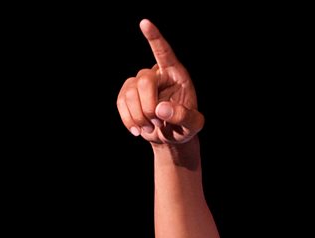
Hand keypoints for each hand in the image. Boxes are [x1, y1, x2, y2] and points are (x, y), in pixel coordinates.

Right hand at [117, 19, 204, 143]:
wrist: (170, 137)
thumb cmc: (185, 127)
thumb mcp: (193, 126)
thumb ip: (184, 117)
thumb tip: (161, 109)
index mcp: (176, 74)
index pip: (164, 53)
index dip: (154, 38)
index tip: (145, 23)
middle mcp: (157, 74)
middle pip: (144, 81)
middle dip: (148, 106)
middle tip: (158, 123)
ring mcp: (139, 82)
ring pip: (130, 92)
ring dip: (139, 116)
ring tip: (151, 128)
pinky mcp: (127, 94)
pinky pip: (121, 102)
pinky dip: (129, 119)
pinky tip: (137, 129)